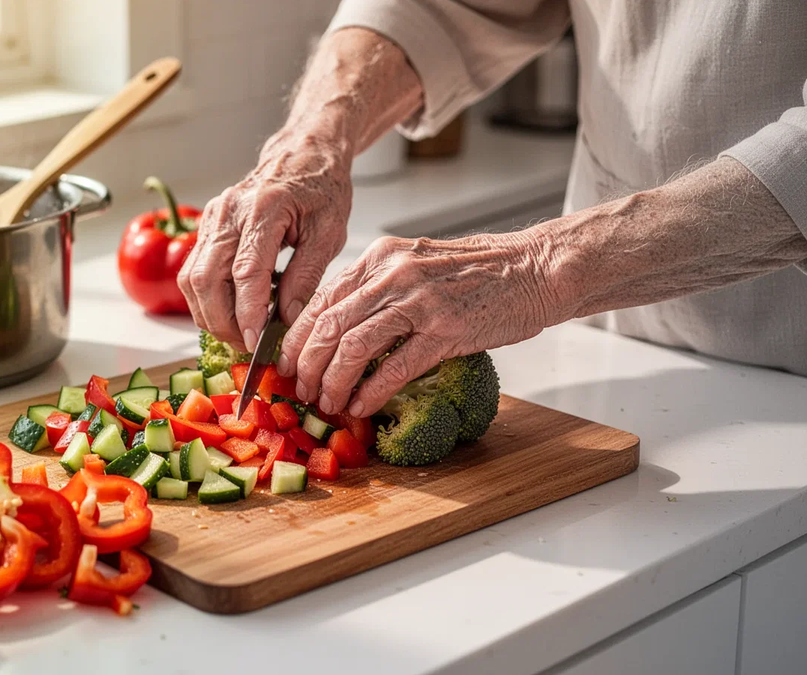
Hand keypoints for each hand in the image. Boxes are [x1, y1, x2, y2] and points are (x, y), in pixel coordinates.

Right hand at [176, 131, 351, 350]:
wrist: (303, 154)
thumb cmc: (321, 189)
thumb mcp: (329, 232)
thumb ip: (307, 276)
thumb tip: (288, 318)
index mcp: (264, 208)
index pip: (245, 272)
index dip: (248, 313)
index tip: (257, 342)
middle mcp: (229, 211)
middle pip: (205, 279)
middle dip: (222, 322)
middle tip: (247, 345)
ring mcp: (213, 217)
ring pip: (191, 279)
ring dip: (210, 314)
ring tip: (238, 333)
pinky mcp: (207, 226)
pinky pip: (194, 271)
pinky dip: (208, 299)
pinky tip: (231, 311)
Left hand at [277, 233, 558, 416]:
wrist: (537, 267)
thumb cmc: (479, 272)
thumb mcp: (416, 264)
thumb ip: (378, 288)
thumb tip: (340, 326)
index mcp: (380, 257)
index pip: (322, 299)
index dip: (298, 338)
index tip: (287, 364)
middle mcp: (393, 274)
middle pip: (329, 325)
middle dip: (307, 365)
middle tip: (300, 391)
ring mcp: (419, 301)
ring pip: (353, 347)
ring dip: (333, 382)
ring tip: (327, 404)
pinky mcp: (446, 329)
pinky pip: (394, 367)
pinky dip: (371, 392)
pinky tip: (361, 407)